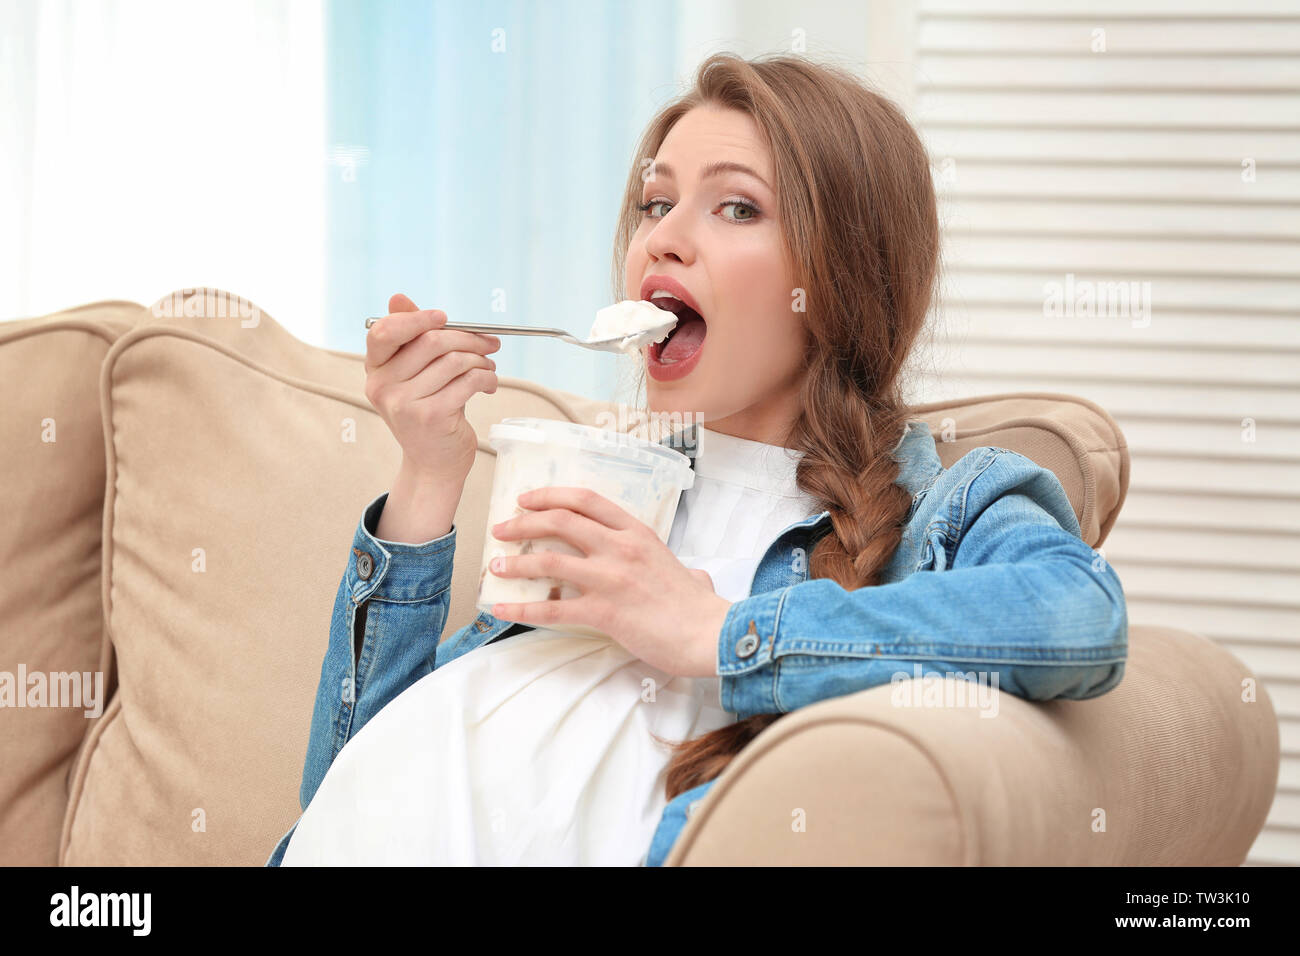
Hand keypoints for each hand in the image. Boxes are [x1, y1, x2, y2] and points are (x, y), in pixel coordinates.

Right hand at [364, 293, 500, 486]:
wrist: (433, 463)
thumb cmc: (428, 411)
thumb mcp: (414, 374)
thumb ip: (410, 337)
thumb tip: (398, 297)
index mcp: (375, 370)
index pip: (384, 332)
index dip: (416, 319)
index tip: (445, 318)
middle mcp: (382, 386)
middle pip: (430, 342)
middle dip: (467, 338)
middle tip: (489, 343)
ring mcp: (404, 403)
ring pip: (453, 361)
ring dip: (481, 359)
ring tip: (489, 366)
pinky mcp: (430, 417)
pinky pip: (467, 381)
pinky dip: (486, 378)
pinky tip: (489, 383)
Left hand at [487, 486, 731, 677]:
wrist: (708, 634)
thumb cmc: (698, 607)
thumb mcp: (685, 570)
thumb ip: (677, 568)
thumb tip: (694, 576)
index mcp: (636, 532)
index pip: (586, 500)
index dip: (550, 496)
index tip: (526, 500)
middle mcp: (620, 547)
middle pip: (560, 521)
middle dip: (523, 522)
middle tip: (501, 529)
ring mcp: (610, 578)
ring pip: (549, 559)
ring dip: (515, 562)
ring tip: (494, 567)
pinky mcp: (603, 612)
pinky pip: (552, 609)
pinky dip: (522, 609)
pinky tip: (501, 610)